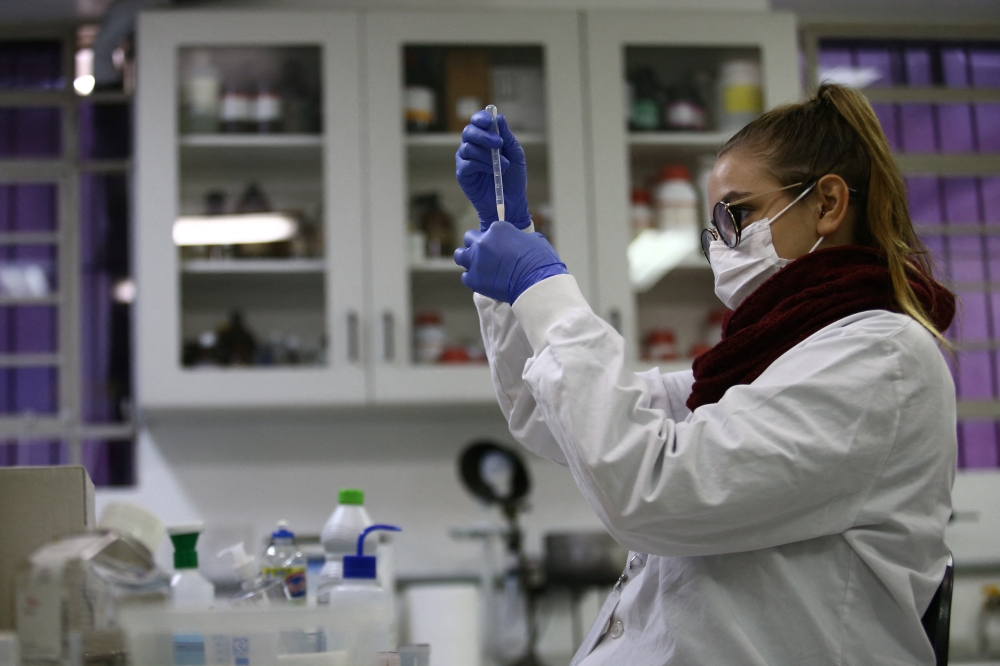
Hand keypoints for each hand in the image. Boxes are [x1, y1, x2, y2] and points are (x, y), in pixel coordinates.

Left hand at [454, 221, 566, 303]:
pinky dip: (472, 278)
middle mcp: (483, 241)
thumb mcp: (534, 240)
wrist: (535, 284)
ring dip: (467, 259)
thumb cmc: (540, 261)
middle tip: (485, 255)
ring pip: (460, 255)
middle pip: (470, 239)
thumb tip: (520, 242)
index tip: (500, 247)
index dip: (495, 239)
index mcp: (497, 229)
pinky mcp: (473, 279)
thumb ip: (520, 238)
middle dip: (476, 245)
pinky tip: (482, 281)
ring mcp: (476, 260)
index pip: (489, 230)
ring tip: (477, 267)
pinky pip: (465, 276)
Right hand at [455, 110, 529, 230]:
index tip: (490, 120)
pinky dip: (482, 165)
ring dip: (487, 154)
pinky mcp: (463, 174)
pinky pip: (468, 163)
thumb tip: (498, 117)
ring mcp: (466, 160)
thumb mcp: (515, 155)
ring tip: (503, 164)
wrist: (511, 202)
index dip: (481, 118)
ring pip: (468, 147)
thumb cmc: (513, 179)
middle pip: (469, 132)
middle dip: (484, 135)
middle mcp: (472, 147)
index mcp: (485, 139)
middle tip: (498, 143)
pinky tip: (493, 172)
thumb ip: (507, 137)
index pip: (477, 122)